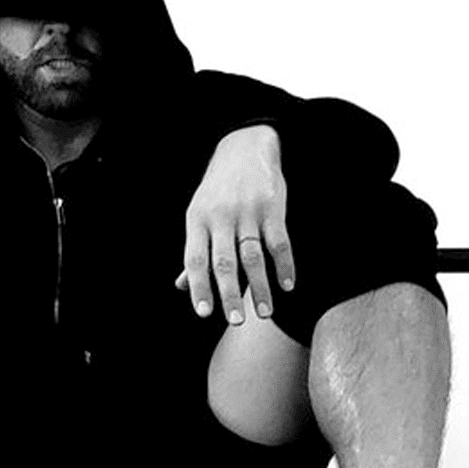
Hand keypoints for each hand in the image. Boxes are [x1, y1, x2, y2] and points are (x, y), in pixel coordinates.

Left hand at [178, 124, 294, 324]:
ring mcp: (247, 212)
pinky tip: (287, 285)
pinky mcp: (273, 208)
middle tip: (235, 320)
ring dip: (259, 286)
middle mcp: (220, 217)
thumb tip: (181, 286)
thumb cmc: (218, 189)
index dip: (199, 287)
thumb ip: (195, 251)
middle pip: (224, 262)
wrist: (245, 146)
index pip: (194, 259)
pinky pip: (279, 242)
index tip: (204, 313)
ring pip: (253, 256)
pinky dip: (284, 265)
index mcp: (197, 220)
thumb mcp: (199, 214)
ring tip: (263, 312)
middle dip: (229, 294)